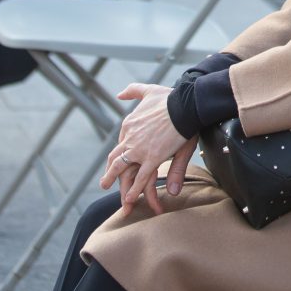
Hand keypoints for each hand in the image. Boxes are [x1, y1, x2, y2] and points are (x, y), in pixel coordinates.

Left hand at [100, 84, 195, 214]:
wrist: (184, 103)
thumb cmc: (170, 97)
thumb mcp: (148, 91)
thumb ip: (133, 91)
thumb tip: (119, 94)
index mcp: (129, 124)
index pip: (121, 143)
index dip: (120, 155)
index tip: (120, 161)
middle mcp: (130, 138)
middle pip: (116, 160)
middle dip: (111, 173)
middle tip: (106, 183)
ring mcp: (139, 149)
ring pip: (123, 171)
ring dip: (118, 185)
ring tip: (114, 195)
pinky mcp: (152, 158)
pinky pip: (141, 178)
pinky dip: (135, 190)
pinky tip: (131, 199)